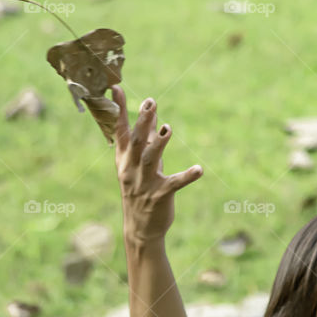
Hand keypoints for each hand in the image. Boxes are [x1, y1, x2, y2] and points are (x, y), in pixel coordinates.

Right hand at [113, 86, 201, 243]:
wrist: (140, 228)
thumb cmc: (140, 190)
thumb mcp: (139, 164)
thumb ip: (146, 139)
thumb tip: (151, 115)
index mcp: (125, 159)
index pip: (120, 130)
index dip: (120, 109)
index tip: (117, 88)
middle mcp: (131, 169)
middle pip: (136, 141)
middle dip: (142, 121)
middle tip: (149, 102)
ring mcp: (145, 183)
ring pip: (151, 158)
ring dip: (160, 143)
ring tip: (168, 128)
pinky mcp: (160, 196)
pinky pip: (174, 184)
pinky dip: (187, 176)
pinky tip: (199, 169)